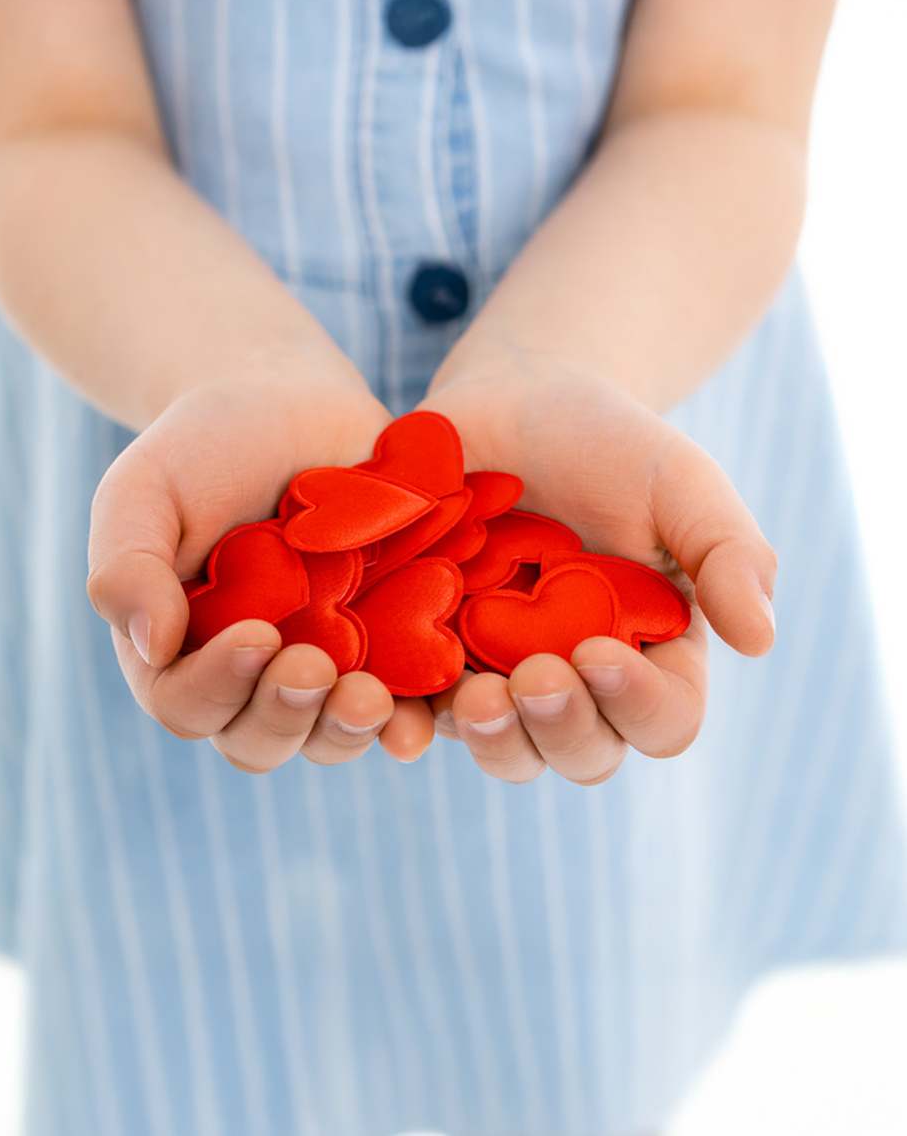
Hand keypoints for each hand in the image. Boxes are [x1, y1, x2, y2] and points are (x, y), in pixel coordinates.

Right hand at [87, 360, 436, 768]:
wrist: (290, 401)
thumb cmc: (203, 445)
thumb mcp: (145, 489)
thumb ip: (128, 563)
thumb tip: (151, 645)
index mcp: (180, 653)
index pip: (188, 704)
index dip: (218, 687)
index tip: (255, 635)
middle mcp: (251, 678)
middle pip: (262, 739)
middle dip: (287, 715)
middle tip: (315, 666)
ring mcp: (325, 666)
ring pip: (332, 735)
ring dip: (350, 728)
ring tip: (373, 697)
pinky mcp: (389, 644)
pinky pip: (405, 700)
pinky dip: (415, 714)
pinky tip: (428, 708)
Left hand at [421, 358, 775, 784]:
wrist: (513, 399)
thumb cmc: (609, 441)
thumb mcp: (681, 482)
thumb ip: (729, 552)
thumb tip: (761, 642)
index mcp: (652, 655)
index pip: (662, 720)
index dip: (637, 705)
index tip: (600, 651)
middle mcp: (578, 683)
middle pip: (581, 753)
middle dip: (559, 730)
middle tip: (532, 677)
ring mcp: (500, 675)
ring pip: (503, 750)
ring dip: (491, 740)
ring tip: (472, 697)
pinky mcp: (430, 653)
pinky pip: (418, 710)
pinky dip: (409, 717)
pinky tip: (391, 694)